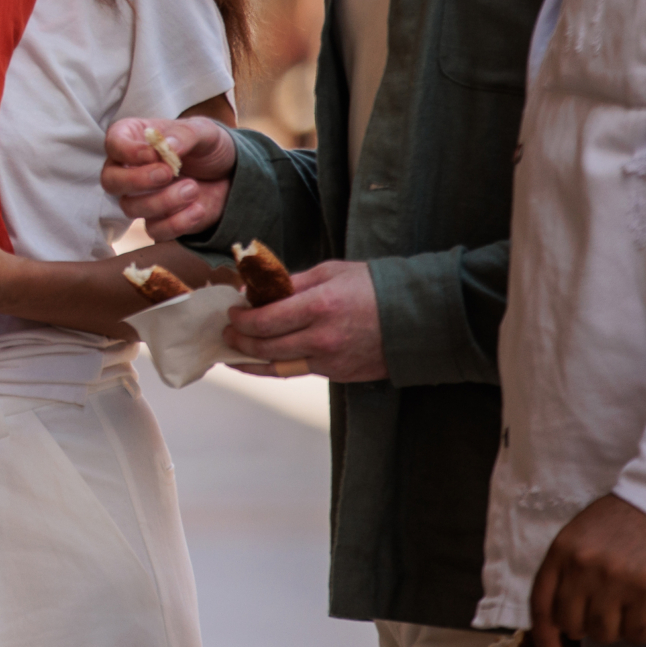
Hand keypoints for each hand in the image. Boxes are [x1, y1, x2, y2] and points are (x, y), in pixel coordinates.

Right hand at [103, 116, 236, 241]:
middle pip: (110, 180)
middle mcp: (129, 169)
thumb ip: (184, 134)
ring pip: (130, 207)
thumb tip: (168, 145)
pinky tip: (198, 209)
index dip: (128, 151)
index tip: (154, 154)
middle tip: (168, 173)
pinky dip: (176, 223)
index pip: (113, 144)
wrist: (229, 175)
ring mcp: (141, 197)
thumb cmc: (207, 146)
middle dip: (136, 180)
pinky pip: (154, 230)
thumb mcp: (203, 130)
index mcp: (133, 139)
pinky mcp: (157, 220)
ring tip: (193, 188)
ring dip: (163, 201)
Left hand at [222, 260, 384, 381]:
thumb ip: (292, 283)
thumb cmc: (374, 288)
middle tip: (226, 333)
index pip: (265, 320)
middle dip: (239, 341)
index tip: (232, 313)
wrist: (418, 318)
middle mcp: (322, 337)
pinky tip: (263, 362)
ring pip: (278, 366)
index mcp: (319, 306)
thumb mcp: (331, 272)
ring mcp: (331, 360)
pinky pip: (300, 371)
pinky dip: (277, 367)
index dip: (241, 319)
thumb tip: (259, 291)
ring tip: (234, 354)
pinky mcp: (340, 374)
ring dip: (250, 362)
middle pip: (266, 347)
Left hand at [530, 494, 645, 646]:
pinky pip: (638, 634)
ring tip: (628, 606)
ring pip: (605, 633)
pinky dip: (642, 630)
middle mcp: (583, 568)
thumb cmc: (622, 522)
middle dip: (587, 626)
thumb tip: (560, 621)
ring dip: (616, 628)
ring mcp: (616, 581)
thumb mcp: (580, 538)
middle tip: (605, 613)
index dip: (544, 637)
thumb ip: (567, 572)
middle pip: (572, 624)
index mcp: (561, 552)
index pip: (541, 604)